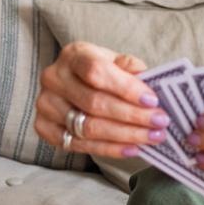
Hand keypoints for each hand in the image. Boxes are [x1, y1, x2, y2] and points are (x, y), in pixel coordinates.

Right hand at [33, 41, 170, 157]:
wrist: (75, 85)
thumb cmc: (101, 72)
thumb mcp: (116, 61)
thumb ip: (132, 70)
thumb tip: (151, 86)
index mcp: (73, 55)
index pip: (97, 71)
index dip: (125, 88)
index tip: (152, 100)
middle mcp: (53, 77)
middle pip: (94, 103)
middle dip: (132, 116)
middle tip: (160, 123)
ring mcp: (45, 104)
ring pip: (88, 127)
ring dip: (125, 136)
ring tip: (152, 138)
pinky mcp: (44, 127)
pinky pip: (79, 145)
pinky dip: (109, 149)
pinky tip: (132, 148)